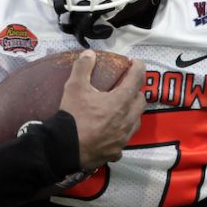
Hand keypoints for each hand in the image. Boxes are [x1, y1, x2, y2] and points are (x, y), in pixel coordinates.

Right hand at [59, 50, 146, 170]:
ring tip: (121, 108)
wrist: (65, 148)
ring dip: (132, 112)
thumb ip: (83, 67)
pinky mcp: (116, 151)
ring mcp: (123, 137)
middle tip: (126, 87)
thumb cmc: (73, 117)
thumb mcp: (74, 87)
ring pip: (136, 121)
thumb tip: (89, 54)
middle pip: (141, 101)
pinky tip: (111, 132)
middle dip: (136, 91)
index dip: (138, 67)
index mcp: (121, 101)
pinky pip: (124, 139)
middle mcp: (127, 119)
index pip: (137, 79)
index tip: (135, 62)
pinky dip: (120, 133)